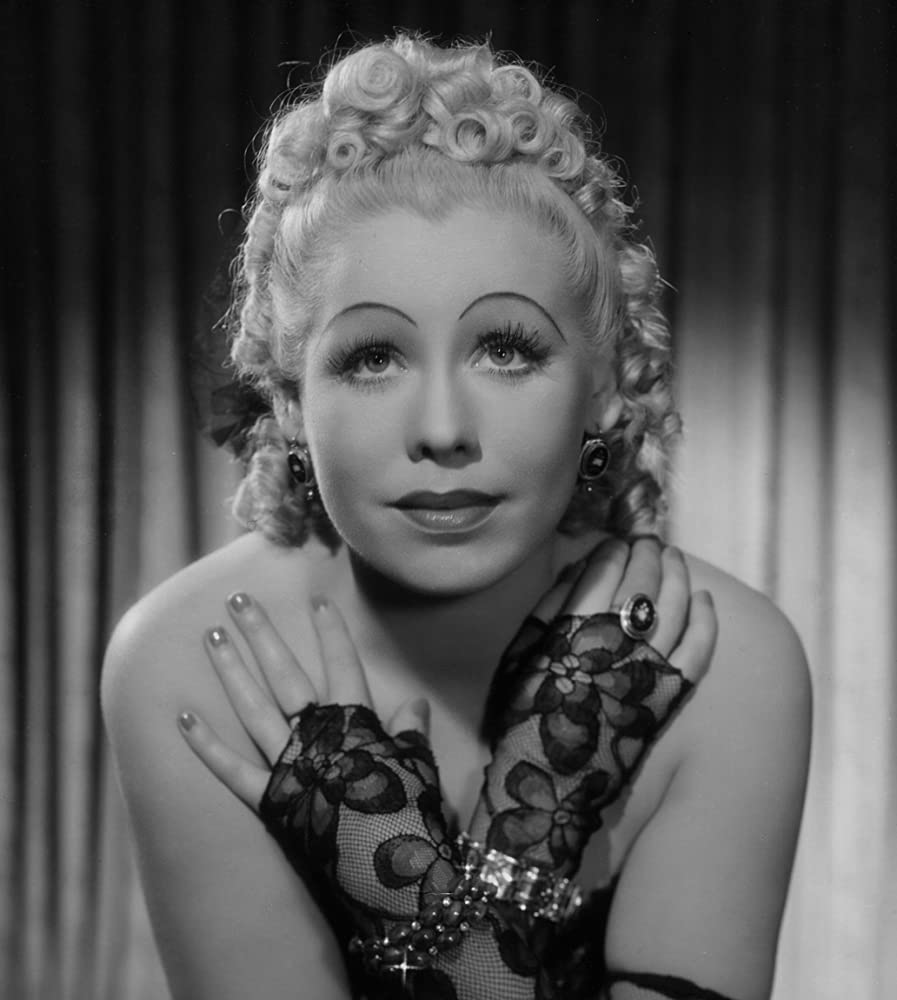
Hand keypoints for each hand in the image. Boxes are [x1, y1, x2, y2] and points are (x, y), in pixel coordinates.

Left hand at [178, 595, 549, 997]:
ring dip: (230, 670)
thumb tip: (413, 702)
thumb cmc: (411, 818)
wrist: (391, 878)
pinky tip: (182, 716)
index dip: (330, 633)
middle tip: (237, 599)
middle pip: (284, 674)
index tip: (316, 600)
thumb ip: (411, 732)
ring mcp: (288, 766)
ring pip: (253, 707)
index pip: (342, 666)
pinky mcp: (267, 799)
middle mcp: (317, 736)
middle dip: (261, 634)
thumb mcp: (420, 770)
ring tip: (210, 635)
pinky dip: (205, 744)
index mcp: (356, 725)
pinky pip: (230, 769)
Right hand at [469, 537, 716, 876]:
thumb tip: (576, 570)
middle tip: (649, 539)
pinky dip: (706, 623)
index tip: (616, 541)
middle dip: (647, 555)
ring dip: (677, 577)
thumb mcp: (517, 661)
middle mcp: (615, 645)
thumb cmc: (522, 721)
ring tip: (675, 557)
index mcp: (572, 631)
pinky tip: (705, 601)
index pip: (602, 574)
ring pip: (675, 609)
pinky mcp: (669, 699)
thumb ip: (545, 613)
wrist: (549, 790)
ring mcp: (647, 672)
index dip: (613, 552)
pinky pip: (698, 652)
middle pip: (642, 585)